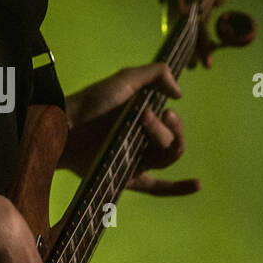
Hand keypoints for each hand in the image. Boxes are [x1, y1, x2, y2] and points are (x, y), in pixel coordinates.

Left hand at [59, 62, 200, 195]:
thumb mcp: (126, 79)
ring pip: (167, 157)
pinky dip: (178, 188)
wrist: (64, 127)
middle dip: (165, 128)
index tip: (164, 107)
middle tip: (145, 115)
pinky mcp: (127, 176)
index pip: (172, 126)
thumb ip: (155, 74)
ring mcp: (136, 160)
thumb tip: (180, 94)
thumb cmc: (92, 102)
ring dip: (162, 140)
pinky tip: (198, 184)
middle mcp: (142, 141)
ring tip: (143, 124)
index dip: (173, 120)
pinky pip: (157, 188)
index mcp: (144, 120)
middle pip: (173, 143)